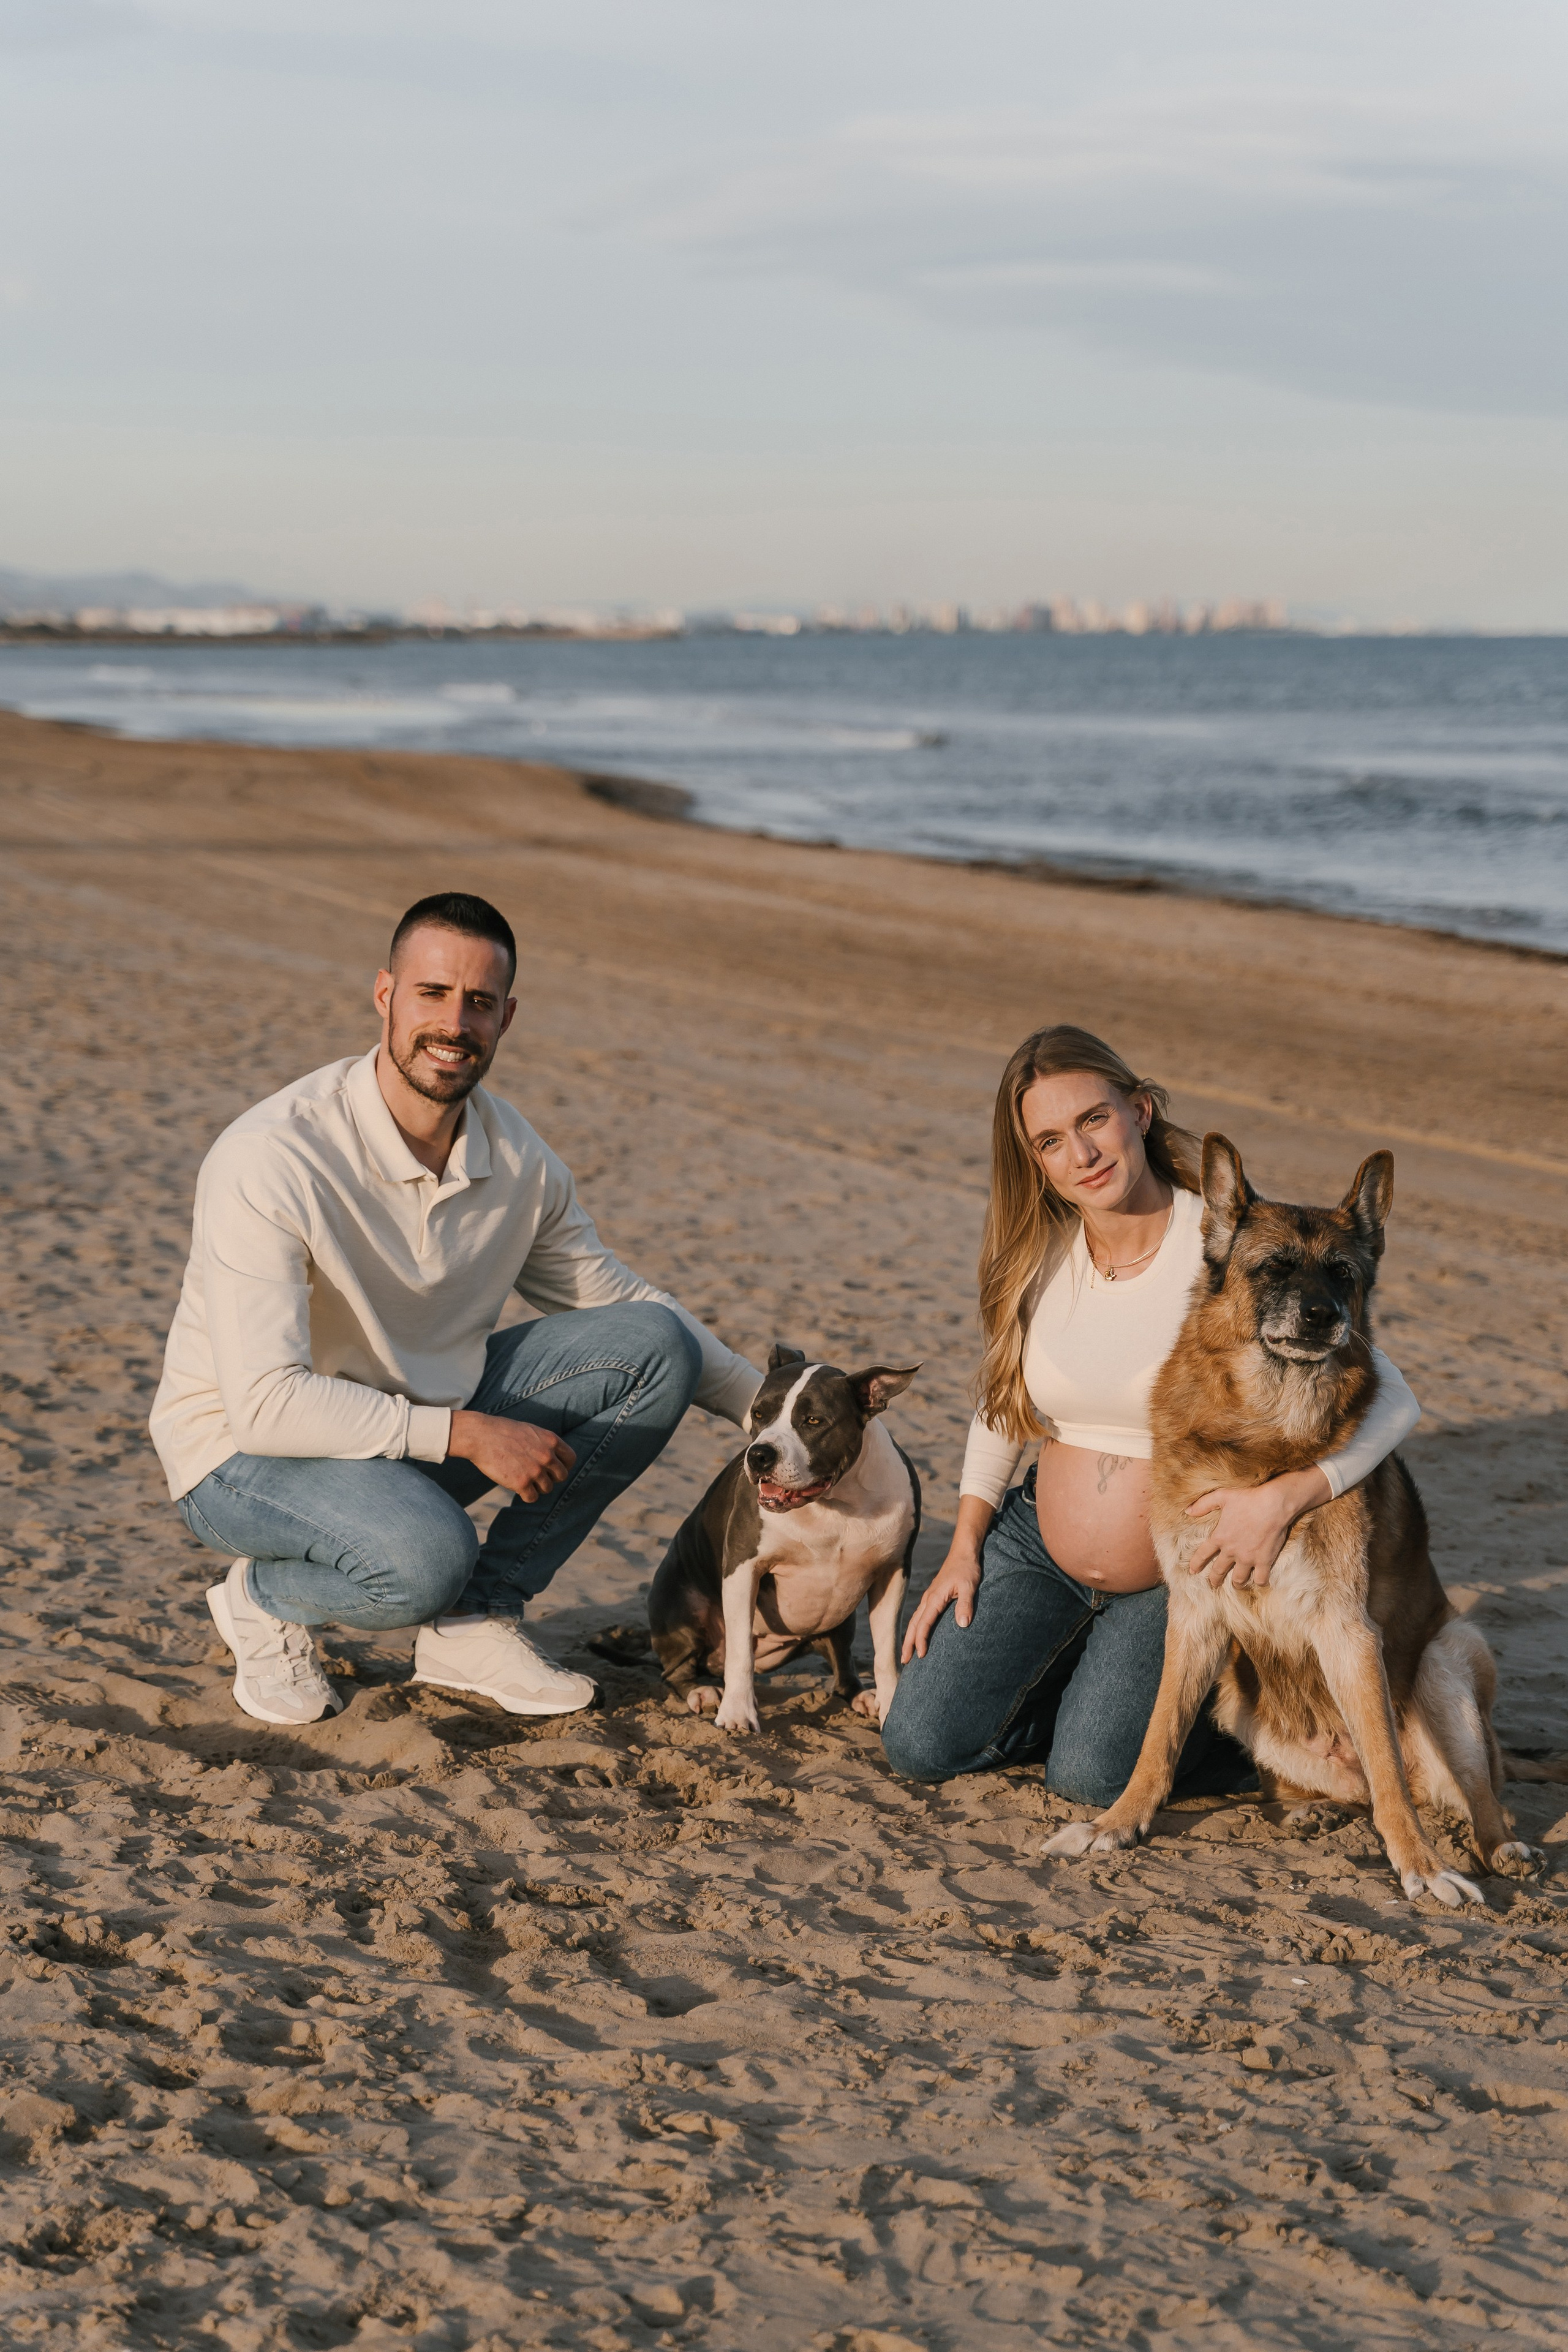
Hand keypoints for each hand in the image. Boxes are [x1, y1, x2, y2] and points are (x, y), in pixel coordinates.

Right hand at [447, 1410, 575, 1503]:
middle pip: (561, 1476)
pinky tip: (517, 1487)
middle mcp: (547, 1456)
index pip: (570, 1459)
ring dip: (537, 1487)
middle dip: (551, 1478)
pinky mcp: (521, 1483)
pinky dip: (526, 1495)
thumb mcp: (530, 1431)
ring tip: (524, 1479)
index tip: (553, 1469)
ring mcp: (535, 1471)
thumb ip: (544, 1444)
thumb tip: (553, 1459)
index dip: (563, 1466)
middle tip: (537, 1476)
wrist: (481, 1436)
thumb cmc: (502, 1432)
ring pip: (547, 1488)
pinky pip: (532, 1497)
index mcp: (551, 1440)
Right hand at [900, 1549, 981, 1662]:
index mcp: (935, 1598)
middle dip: (908, 1643)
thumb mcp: (969, 1586)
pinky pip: (920, 1615)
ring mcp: (929, 1597)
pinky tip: (917, 1634)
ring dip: (910, 1636)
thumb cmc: (967, 1569)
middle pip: (914, 1624)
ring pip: (915, 1620)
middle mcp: (928, 1599)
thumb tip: (962, 1625)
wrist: (963, 1552)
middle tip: (905, 1661)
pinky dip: (915, 1627)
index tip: (921, 1655)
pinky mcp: (933, 1596)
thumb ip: (965, 1604)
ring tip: (907, 1653)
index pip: (924, 1623)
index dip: (921, 1640)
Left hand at [1185, 1467, 1329, 1588]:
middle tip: (1214, 1584)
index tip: (1193, 1571)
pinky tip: (1259, 1581)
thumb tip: (1187, 1511)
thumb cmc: (1248, 1499)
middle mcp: (1231, 1551)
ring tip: (1236, 1584)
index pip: (1203, 1554)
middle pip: (1219, 1571)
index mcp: (1220, 1537)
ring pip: (1238, 1579)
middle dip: (1215, 1579)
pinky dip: (1260, 1582)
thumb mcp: (1222, 1496)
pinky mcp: (1264, 1561)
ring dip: (1236, 1583)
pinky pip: (1260, 1579)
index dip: (1196, 1564)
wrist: (1273, 1505)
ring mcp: (1248, 1558)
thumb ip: (1203, 1504)